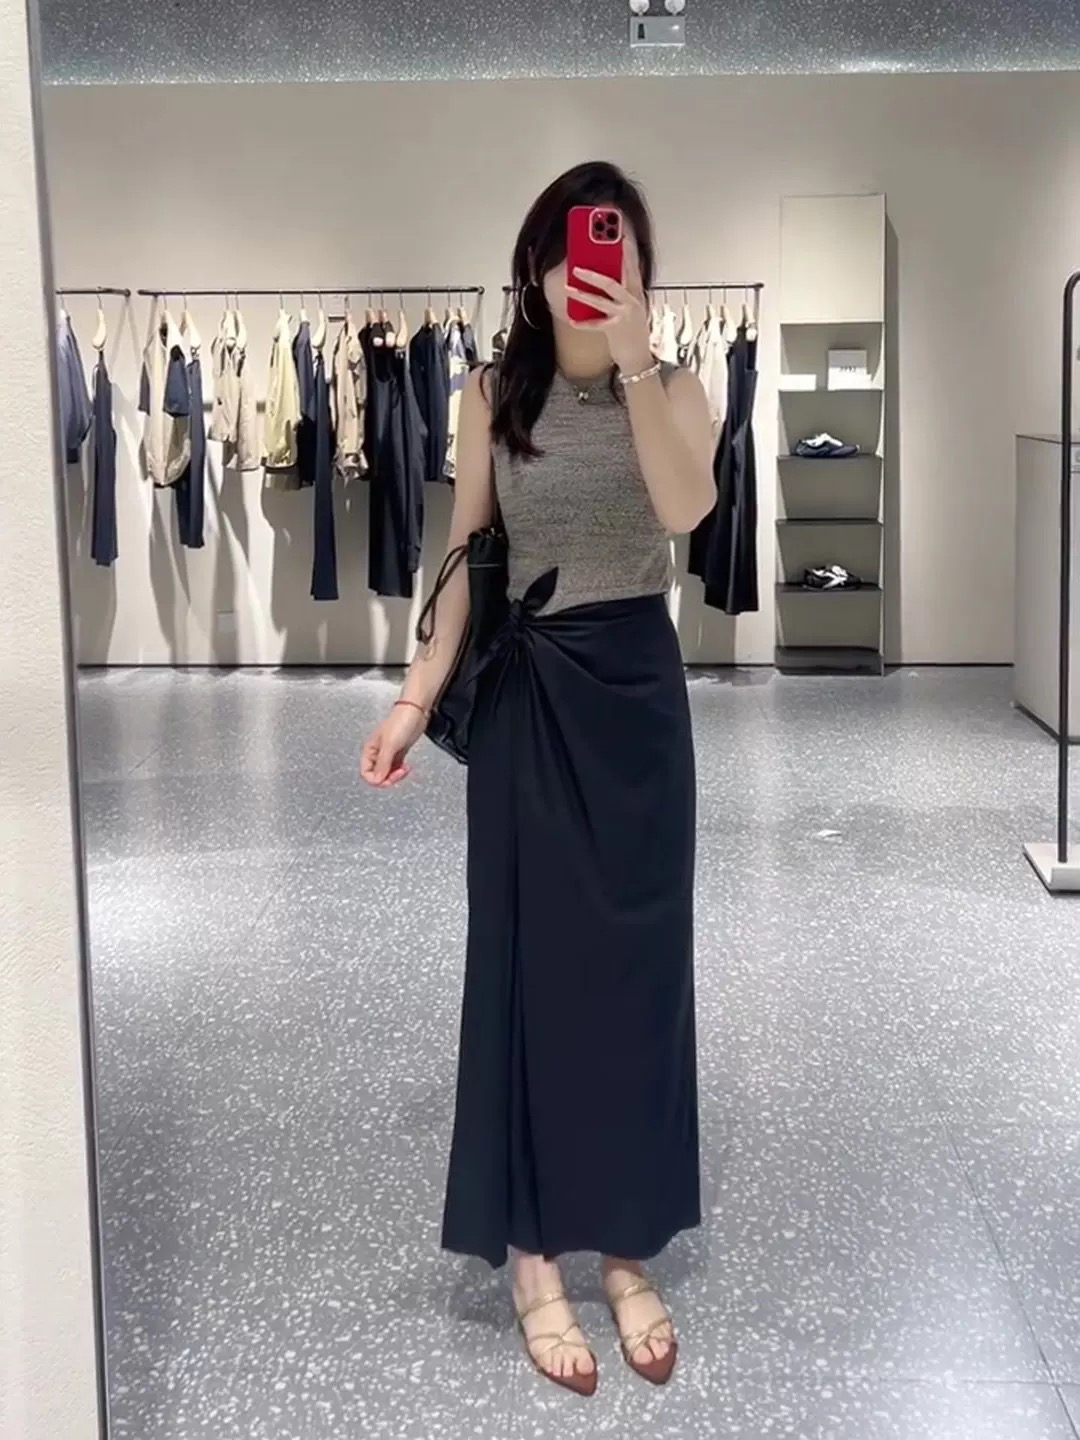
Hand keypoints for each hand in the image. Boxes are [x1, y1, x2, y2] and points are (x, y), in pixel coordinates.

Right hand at [360, 703, 426, 787]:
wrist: (415, 711)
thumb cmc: (400, 721)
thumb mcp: (390, 745)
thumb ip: (383, 763)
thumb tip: (377, 780)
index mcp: (370, 750)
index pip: (366, 773)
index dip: (376, 779)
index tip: (388, 779)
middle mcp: (377, 753)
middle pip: (378, 775)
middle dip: (389, 778)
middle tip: (399, 773)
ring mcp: (388, 753)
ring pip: (388, 773)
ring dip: (396, 775)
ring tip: (405, 769)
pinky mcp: (398, 752)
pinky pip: (396, 768)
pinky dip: (401, 771)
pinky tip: (407, 767)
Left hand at [565, 259, 653, 375]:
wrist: (639, 358)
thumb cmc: (632, 331)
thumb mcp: (630, 307)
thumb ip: (620, 291)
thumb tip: (600, 275)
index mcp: (636, 292)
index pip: (631, 267)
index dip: (626, 251)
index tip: (619, 236)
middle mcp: (632, 301)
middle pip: (613, 282)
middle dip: (594, 273)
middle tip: (577, 266)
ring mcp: (624, 316)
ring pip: (601, 301)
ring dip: (582, 294)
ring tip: (568, 287)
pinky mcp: (616, 330)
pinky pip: (595, 325)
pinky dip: (583, 323)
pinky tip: (572, 319)